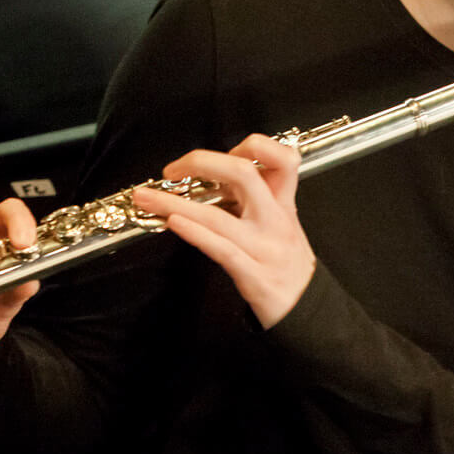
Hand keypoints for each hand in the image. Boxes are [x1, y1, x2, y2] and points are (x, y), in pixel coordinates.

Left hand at [129, 133, 315, 328]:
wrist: (306, 307)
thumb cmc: (286, 263)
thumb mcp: (282, 223)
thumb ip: (256, 198)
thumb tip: (214, 176)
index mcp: (283, 204)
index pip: (282, 159)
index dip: (252, 146)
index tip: (220, 153)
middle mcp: (275, 220)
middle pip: (244, 174)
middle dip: (201, 163)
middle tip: (172, 169)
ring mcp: (264, 248)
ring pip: (218, 216)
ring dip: (174, 203)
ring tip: (147, 198)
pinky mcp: (254, 276)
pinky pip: (221, 249)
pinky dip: (194, 233)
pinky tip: (173, 222)